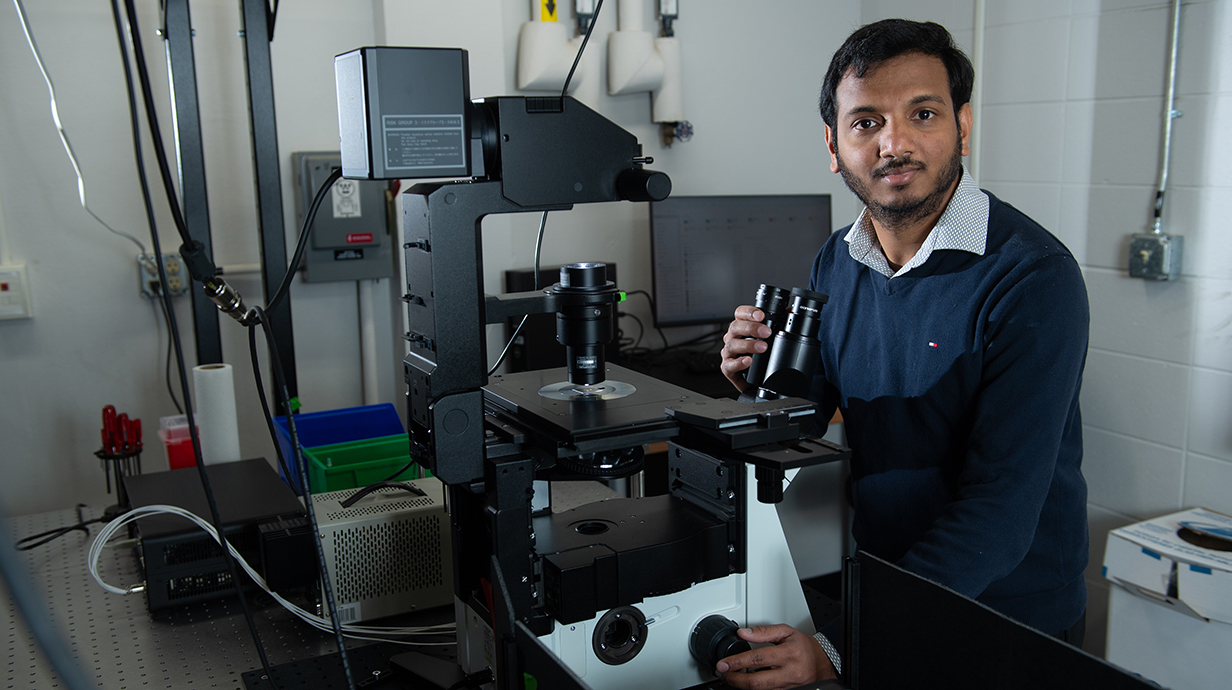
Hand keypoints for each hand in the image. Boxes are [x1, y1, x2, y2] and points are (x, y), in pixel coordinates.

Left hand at [716, 625, 835, 689]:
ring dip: (741, 685)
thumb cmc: (804, 647)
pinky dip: (753, 689)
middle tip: (722, 673)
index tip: (723, 663)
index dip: (737, 662)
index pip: (757, 659)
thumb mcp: (786, 632)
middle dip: (734, 679)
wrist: (822, 664)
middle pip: (756, 682)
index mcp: (788, 654)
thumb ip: (763, 632)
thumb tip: (743, 633)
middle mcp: (789, 673)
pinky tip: (744, 683)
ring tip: (730, 677)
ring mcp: (788, 687)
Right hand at [721, 305, 771, 392]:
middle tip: (767, 332)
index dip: (749, 312)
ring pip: (733, 344)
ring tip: (763, 348)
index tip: (761, 315)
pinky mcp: (727, 368)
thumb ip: (779, 323)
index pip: (740, 313)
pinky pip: (729, 364)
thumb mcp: (769, 338)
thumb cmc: (761, 356)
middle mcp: (733, 337)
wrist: (757, 379)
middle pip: (735, 327)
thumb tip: (790, 311)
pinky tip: (749, 361)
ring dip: (748, 345)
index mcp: (742, 327)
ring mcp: (729, 352)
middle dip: (752, 328)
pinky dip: (739, 362)